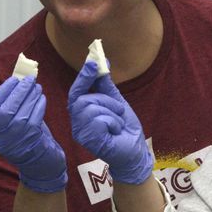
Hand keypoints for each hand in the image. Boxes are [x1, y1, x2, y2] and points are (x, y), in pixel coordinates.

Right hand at [0, 75, 66, 192]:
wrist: (39, 166)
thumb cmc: (26, 139)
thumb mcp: (12, 125)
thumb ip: (12, 106)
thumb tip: (18, 80)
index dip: (2, 91)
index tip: (13, 79)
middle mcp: (1, 137)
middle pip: (6, 109)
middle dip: (19, 91)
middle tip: (29, 79)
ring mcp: (16, 140)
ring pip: (22, 113)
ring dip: (31, 96)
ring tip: (37, 87)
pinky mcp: (32, 141)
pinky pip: (35, 118)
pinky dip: (39, 105)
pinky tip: (42, 98)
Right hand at [67, 61, 152, 184]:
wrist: (135, 151)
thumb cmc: (124, 129)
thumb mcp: (116, 101)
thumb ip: (106, 84)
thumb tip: (101, 60)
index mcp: (82, 113)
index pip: (76, 91)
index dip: (84, 76)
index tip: (93, 61)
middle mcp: (77, 122)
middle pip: (84, 98)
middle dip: (106, 101)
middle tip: (118, 112)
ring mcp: (81, 133)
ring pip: (91, 107)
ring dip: (112, 113)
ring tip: (117, 124)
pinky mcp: (89, 140)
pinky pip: (99, 120)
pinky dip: (113, 122)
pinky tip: (115, 132)